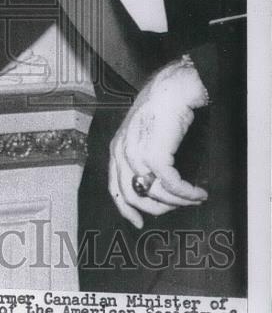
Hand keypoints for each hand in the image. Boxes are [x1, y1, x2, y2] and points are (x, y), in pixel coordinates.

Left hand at [108, 57, 208, 227]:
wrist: (173, 89)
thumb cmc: (163, 109)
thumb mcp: (144, 135)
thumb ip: (141, 158)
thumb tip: (153, 187)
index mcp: (117, 148)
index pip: (115, 186)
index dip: (125, 208)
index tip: (137, 223)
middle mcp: (121, 151)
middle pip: (133, 195)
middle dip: (156, 208)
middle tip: (178, 208)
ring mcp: (136, 153)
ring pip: (155, 192)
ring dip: (178, 201)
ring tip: (194, 198)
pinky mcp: (155, 154)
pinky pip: (171, 185)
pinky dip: (186, 193)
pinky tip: (198, 193)